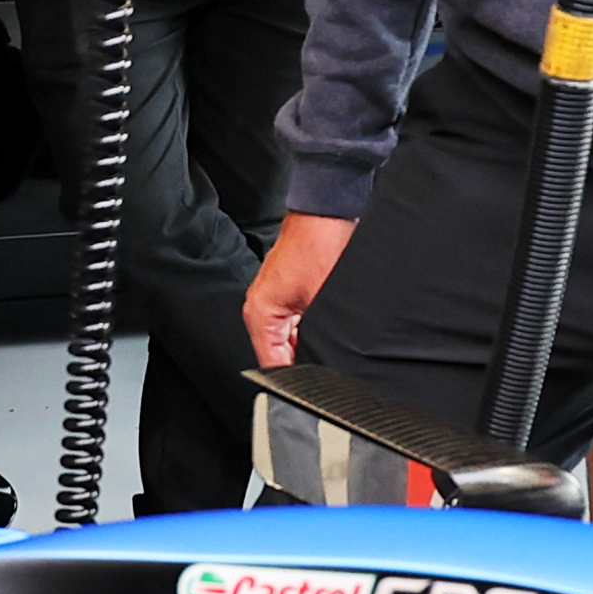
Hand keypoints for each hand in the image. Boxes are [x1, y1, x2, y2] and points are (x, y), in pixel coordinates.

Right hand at [244, 211, 353, 368]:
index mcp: (259, 314)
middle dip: (308, 359)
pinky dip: (315, 326)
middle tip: (332, 358)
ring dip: (312, 341)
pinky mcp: (289, 290)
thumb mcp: (323, 302)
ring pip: (293, 339)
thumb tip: (326, 365)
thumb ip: (319, 340)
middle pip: (282, 354)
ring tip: (333, 333)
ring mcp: (275, 298)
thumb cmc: (320, 244)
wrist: (327, 208)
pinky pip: (299, 321)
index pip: (273, 366)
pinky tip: (332, 319)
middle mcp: (261, 307)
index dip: (299, 379)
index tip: (320, 385)